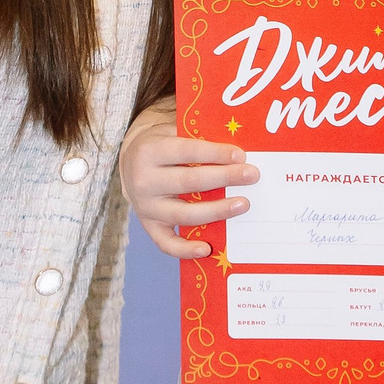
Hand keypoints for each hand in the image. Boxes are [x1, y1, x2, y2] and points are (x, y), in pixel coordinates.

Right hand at [120, 106, 256, 258]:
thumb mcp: (172, 133)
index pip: (187, 151)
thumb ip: (198, 138)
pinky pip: (167, 243)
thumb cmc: (164, 147)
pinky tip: (207, 249)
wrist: (131, 163)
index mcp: (150, 151)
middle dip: (224, 178)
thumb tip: (236, 151)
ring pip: (184, 214)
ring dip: (217, 211)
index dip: (215, 154)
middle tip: (251, 175)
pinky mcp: (149, 226)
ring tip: (243, 204)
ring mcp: (146, 207)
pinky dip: (186, 250)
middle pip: (189, 182)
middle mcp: (144, 181)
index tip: (240, 156)